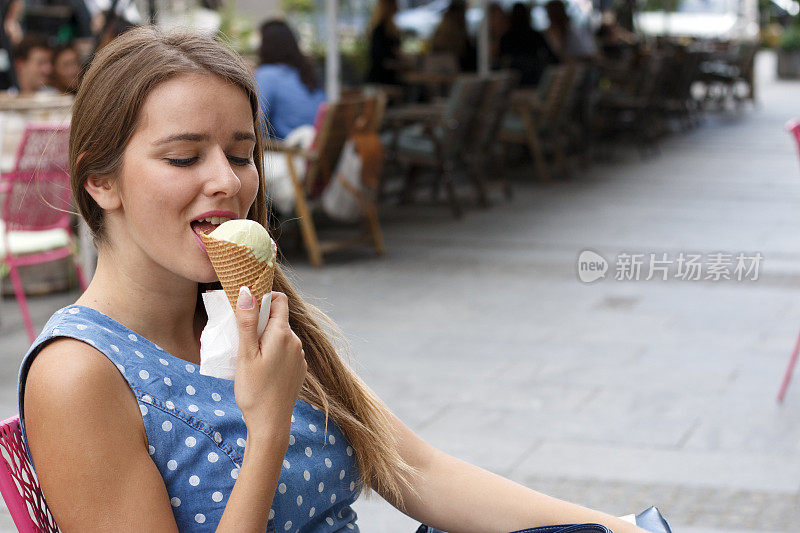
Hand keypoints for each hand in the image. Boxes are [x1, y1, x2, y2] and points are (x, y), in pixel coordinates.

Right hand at [233, 287, 306, 442]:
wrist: (271, 423)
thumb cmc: (254, 389)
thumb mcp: (245, 354)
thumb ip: (247, 322)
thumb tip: (247, 291)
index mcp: (283, 334)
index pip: (279, 300)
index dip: (263, 298)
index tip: (246, 307)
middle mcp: (296, 342)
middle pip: (278, 318)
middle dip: (261, 320)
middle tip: (241, 336)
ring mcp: (299, 356)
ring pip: (281, 335)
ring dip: (266, 337)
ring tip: (249, 355)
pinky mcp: (298, 369)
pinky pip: (285, 351)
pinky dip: (273, 352)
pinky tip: (261, 368)